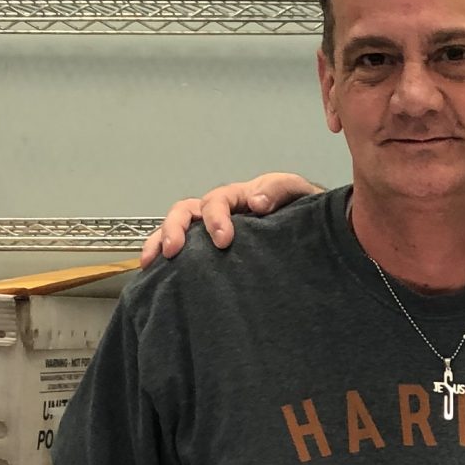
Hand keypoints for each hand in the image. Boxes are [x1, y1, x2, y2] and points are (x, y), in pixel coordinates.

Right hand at [140, 172, 319, 263]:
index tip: (223, 240)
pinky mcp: (209, 253)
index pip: (217, 201)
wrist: (313, 232)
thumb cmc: (301, 211)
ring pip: (176, 229)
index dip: (216, 218)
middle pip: (186, 211)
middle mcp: (219, 212)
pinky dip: (163, 259)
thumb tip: (255, 202)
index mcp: (238, 198)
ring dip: (159, 242)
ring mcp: (210, 231)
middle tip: (172, 250)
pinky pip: (183, 252)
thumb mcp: (296, 192)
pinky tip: (154, 274)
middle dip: (175, 228)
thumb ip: (279, 190)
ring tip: (152, 262)